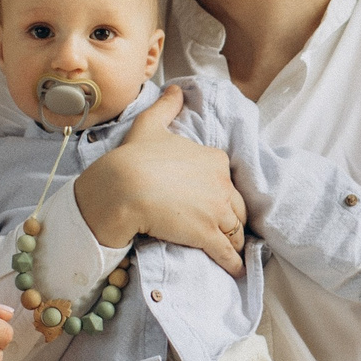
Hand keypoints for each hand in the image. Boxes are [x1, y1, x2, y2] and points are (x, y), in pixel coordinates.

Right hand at [72, 85, 249, 276]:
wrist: (124, 186)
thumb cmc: (135, 156)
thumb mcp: (151, 125)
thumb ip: (167, 107)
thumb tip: (176, 89)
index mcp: (214, 160)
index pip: (226, 182)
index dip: (221, 194)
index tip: (216, 203)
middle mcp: (221, 184)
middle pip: (235, 207)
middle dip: (232, 219)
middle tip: (229, 231)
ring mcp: (216, 211)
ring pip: (234, 230)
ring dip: (235, 242)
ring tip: (234, 252)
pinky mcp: (207, 235)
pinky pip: (228, 252)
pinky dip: (235, 263)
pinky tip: (237, 270)